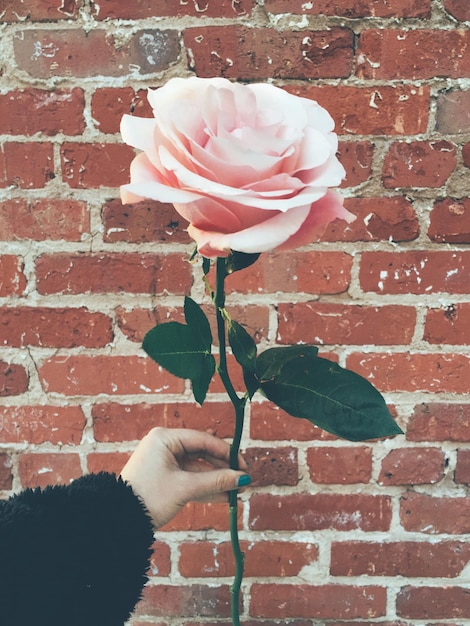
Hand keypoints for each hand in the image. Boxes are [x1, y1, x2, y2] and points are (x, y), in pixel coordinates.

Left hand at [120, 427, 250, 527]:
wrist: (119, 521)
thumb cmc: (148, 498)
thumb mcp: (185, 488)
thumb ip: (216, 481)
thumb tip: (244, 478)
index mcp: (165, 438)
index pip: (204, 440)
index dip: (226, 453)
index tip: (244, 466)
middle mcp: (165, 445)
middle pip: (202, 453)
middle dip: (223, 468)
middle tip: (243, 479)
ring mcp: (164, 462)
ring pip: (198, 468)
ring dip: (216, 480)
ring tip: (238, 490)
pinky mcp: (164, 477)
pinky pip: (189, 478)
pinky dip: (205, 487)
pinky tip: (224, 496)